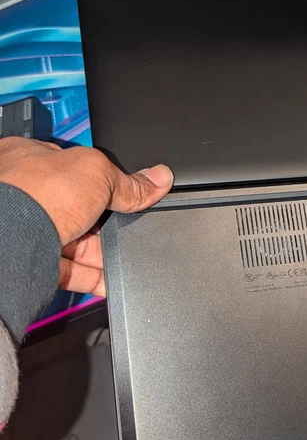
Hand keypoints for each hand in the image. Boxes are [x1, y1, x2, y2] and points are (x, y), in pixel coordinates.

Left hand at [0, 138, 172, 297]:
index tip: (130, 195)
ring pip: (75, 243)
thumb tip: (157, 180)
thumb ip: (128, 180)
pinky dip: (92, 277)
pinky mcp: (31, 263)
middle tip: (129, 228)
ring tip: (126, 256)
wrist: (8, 242)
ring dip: (102, 252)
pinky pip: (68, 272)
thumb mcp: (96, 171)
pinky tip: (111, 280)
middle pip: (79, 209)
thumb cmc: (34, 193)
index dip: (105, 182)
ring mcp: (26, 231)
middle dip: (106, 223)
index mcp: (31, 158)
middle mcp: (24, 194)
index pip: (76, 169)